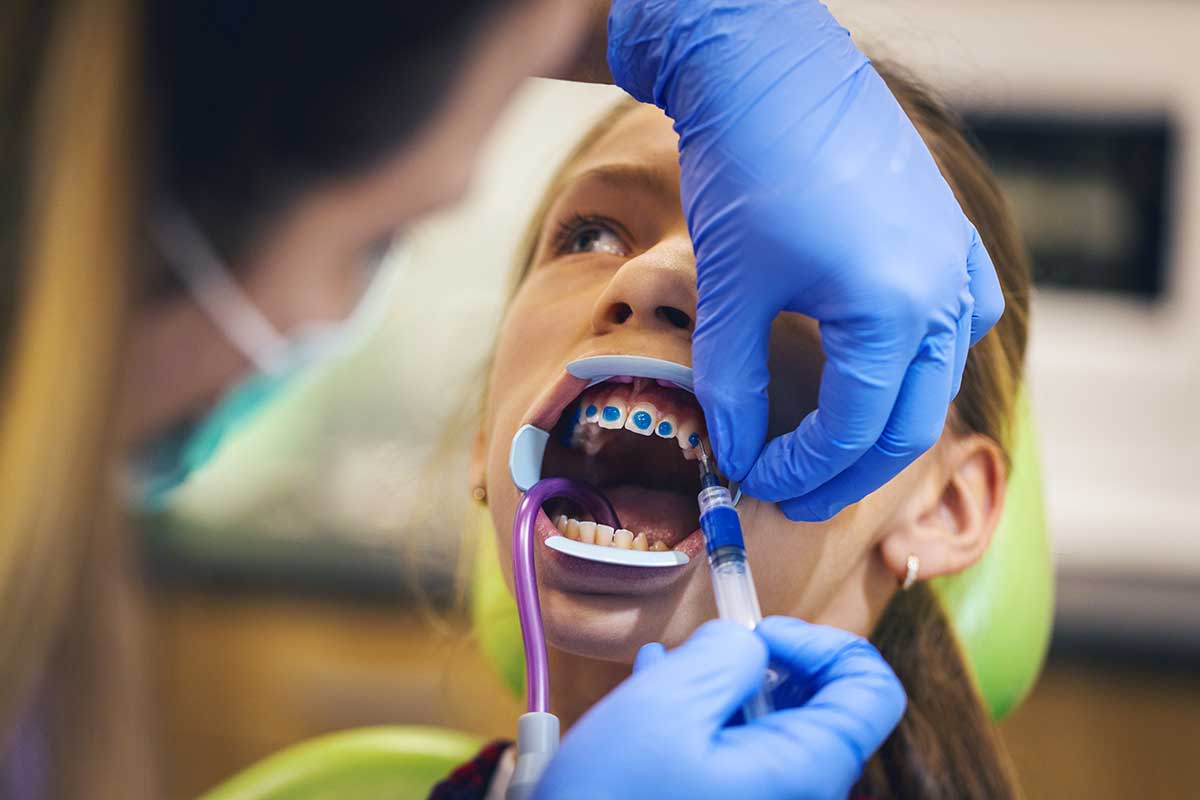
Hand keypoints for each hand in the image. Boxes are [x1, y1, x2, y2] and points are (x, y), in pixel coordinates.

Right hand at [533, 618, 904, 799]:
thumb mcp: (665, 706)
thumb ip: (722, 655)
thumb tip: (743, 645)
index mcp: (804, 771)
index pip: (871, 688)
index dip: (824, 643)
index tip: (760, 636)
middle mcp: (798, 796)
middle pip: (816, 705)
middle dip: (757, 665)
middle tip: (700, 656)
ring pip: (767, 730)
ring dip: (718, 690)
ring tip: (661, 675)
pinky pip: (736, 758)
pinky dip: (703, 722)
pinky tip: (654, 699)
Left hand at [608, 0, 1003, 519]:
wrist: (770, 71)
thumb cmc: (746, 170)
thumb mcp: (730, 291)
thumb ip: (730, 385)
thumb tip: (732, 453)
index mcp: (895, 313)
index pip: (854, 433)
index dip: (801, 471)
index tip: (752, 481)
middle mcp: (944, 294)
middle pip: (907, 422)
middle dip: (847, 470)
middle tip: (794, 494)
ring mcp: (957, 262)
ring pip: (937, 381)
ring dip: (885, 425)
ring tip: (830, 450)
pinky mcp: (950, 236)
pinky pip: (958, 324)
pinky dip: (921, 365)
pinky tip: (884, 372)